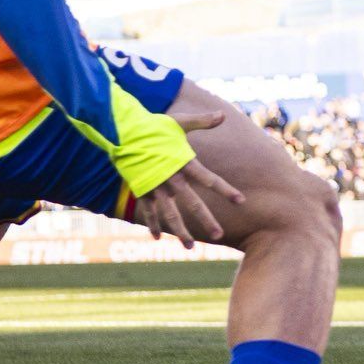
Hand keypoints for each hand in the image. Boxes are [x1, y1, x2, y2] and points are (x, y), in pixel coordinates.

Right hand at [130, 111, 244, 249]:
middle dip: (206, 220)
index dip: (226, 190)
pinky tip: (157, 238)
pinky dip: (153, 224)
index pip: (210, 179)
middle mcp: (172, 178)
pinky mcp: (142, 190)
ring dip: (181, 231)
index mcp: (184, 163)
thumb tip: (222, 115)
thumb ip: (202, 121)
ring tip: (190, 248)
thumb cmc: (153, 126)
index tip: (241, 201)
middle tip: (220, 235)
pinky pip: (149, 211)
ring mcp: (156, 187)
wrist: (122, 132)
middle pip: (192, 203)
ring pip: (170, 214)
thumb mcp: (179, 122)